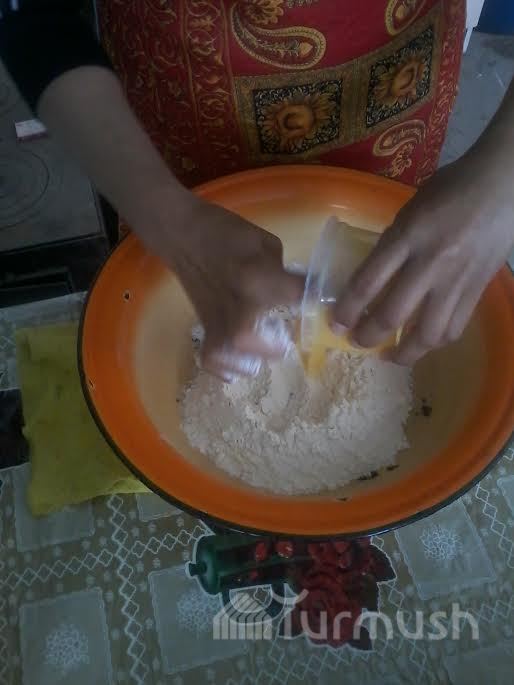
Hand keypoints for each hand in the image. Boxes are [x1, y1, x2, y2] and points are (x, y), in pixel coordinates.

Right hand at [156, 196, 303, 380]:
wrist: (184, 236)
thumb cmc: (227, 234)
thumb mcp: (266, 243)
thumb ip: (286, 273)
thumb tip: (303, 294)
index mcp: (256, 279)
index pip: (300, 298)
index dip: (317, 301)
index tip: (320, 301)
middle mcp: (237, 309)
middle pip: (269, 346)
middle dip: (284, 341)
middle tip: (287, 330)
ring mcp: (218, 324)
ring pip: (242, 359)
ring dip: (259, 355)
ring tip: (265, 342)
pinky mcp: (205, 330)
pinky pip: (217, 362)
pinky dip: (231, 367)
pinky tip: (243, 359)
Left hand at [333, 156, 513, 365]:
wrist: (501, 186)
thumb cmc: (450, 190)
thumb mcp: (409, 211)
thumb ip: (391, 244)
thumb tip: (372, 279)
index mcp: (407, 237)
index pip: (366, 283)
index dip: (347, 310)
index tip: (336, 323)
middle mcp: (430, 263)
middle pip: (392, 315)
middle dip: (368, 336)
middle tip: (357, 341)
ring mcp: (456, 280)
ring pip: (426, 333)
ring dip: (403, 353)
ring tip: (390, 357)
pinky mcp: (477, 290)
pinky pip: (454, 327)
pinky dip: (434, 342)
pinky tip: (422, 342)